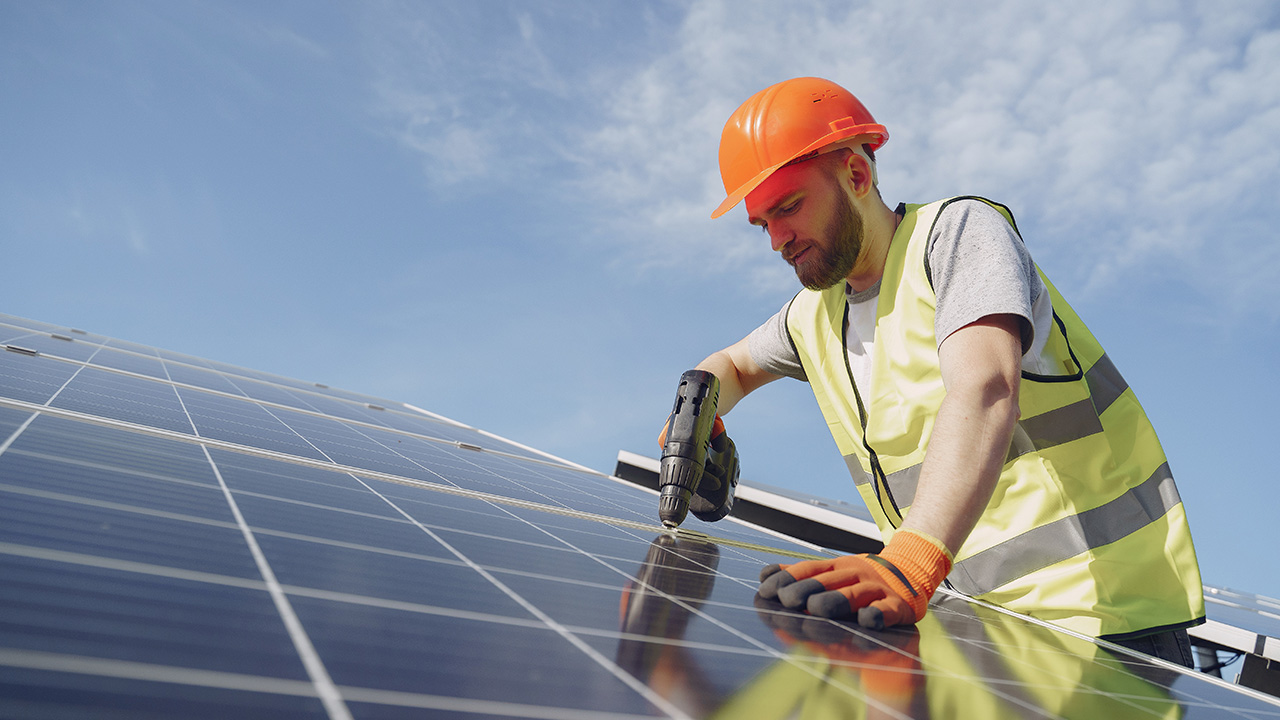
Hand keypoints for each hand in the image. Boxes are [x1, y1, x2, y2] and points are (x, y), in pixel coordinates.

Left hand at [757, 529, 951, 628]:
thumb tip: (766, 573)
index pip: (808, 569)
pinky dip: (877, 615)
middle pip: (828, 581)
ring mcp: (876, 588)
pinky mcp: (897, 605)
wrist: (911, 572)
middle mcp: (855, 574)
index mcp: (837, 567)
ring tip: (816, 609)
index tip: (766, 590)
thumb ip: (802, 575)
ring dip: (835, 600)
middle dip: (805, 589)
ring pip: (854, 594)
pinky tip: (866, 620)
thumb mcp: (833, 572)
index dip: (787, 578)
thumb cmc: (862, 580)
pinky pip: (886, 610)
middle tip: (786, 600)